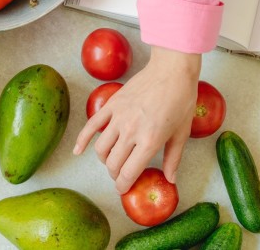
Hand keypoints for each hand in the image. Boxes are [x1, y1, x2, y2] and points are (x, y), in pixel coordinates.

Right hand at [73, 46, 200, 193]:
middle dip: (115, 175)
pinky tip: (78, 150)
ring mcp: (118, 117)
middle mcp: (131, 132)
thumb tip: (170, 179)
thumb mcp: (181, 133)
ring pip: (101, 149)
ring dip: (104, 160)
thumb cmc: (181, 100)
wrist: (172, 70)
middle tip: (121, 175)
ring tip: (112, 160)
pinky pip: (91, 125)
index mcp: (150, 141)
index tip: (124, 188)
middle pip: (112, 164)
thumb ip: (173, 158)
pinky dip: (82, 140)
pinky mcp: (111, 105)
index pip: (128, 173)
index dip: (123, 186)